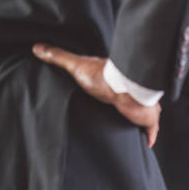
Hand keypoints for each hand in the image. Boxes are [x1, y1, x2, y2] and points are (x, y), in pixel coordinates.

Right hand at [32, 43, 160, 146]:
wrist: (124, 89)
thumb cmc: (102, 77)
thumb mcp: (75, 65)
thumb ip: (58, 57)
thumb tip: (37, 48)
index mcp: (116, 81)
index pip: (116, 86)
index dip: (113, 91)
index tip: (109, 96)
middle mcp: (132, 93)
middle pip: (132, 100)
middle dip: (130, 106)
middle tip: (123, 114)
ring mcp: (142, 106)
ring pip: (144, 113)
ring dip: (140, 118)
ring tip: (134, 126)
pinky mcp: (147, 118)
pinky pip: (151, 129)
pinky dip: (150, 135)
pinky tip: (148, 142)